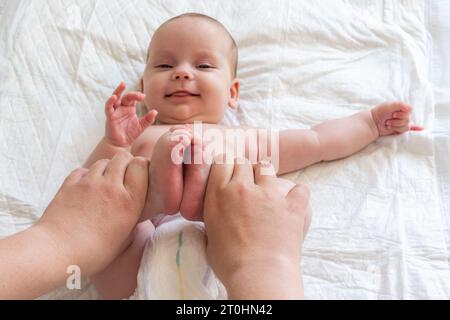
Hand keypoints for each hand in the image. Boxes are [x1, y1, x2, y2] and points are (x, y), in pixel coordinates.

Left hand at [36, 151, 148, 275]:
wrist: (56, 252)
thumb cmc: (93, 252)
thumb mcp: (125, 239)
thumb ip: (134, 219)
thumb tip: (138, 209)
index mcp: (129, 202)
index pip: (141, 165)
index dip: (142, 167)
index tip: (140, 176)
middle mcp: (111, 188)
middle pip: (123, 157)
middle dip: (126, 163)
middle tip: (124, 176)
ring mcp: (89, 183)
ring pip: (103, 161)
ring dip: (107, 168)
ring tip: (105, 183)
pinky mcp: (70, 184)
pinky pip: (83, 170)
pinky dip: (87, 175)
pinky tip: (87, 187)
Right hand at [105, 82, 157, 146]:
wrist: (121, 143)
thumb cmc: (130, 133)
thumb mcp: (142, 126)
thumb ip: (148, 119)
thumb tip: (156, 111)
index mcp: (130, 108)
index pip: (133, 98)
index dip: (138, 96)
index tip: (144, 96)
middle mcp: (122, 107)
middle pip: (125, 96)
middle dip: (132, 94)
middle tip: (140, 95)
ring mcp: (115, 111)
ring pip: (115, 98)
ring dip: (118, 91)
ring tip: (122, 85)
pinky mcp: (110, 117)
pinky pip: (108, 108)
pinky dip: (110, 102)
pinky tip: (114, 97)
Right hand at [203, 159, 309, 298]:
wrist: (259, 275)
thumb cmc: (230, 263)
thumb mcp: (210, 238)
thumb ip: (214, 221)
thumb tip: (218, 220)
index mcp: (219, 194)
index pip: (221, 161)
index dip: (225, 166)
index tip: (229, 173)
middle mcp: (243, 188)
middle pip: (243, 161)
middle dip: (244, 169)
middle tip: (247, 183)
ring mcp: (269, 194)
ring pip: (266, 167)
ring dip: (266, 175)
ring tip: (267, 189)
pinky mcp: (292, 205)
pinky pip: (300, 188)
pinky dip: (298, 194)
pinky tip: (294, 201)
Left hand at [371, 102, 423, 135]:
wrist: (372, 122)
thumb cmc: (380, 112)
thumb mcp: (389, 105)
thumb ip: (400, 105)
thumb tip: (409, 109)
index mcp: (402, 108)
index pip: (409, 110)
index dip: (402, 112)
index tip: (393, 113)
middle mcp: (403, 115)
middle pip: (407, 118)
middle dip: (397, 120)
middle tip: (388, 119)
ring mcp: (402, 123)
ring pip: (406, 125)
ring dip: (395, 125)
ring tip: (388, 124)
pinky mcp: (400, 130)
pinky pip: (410, 130)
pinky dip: (416, 129)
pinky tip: (423, 130)